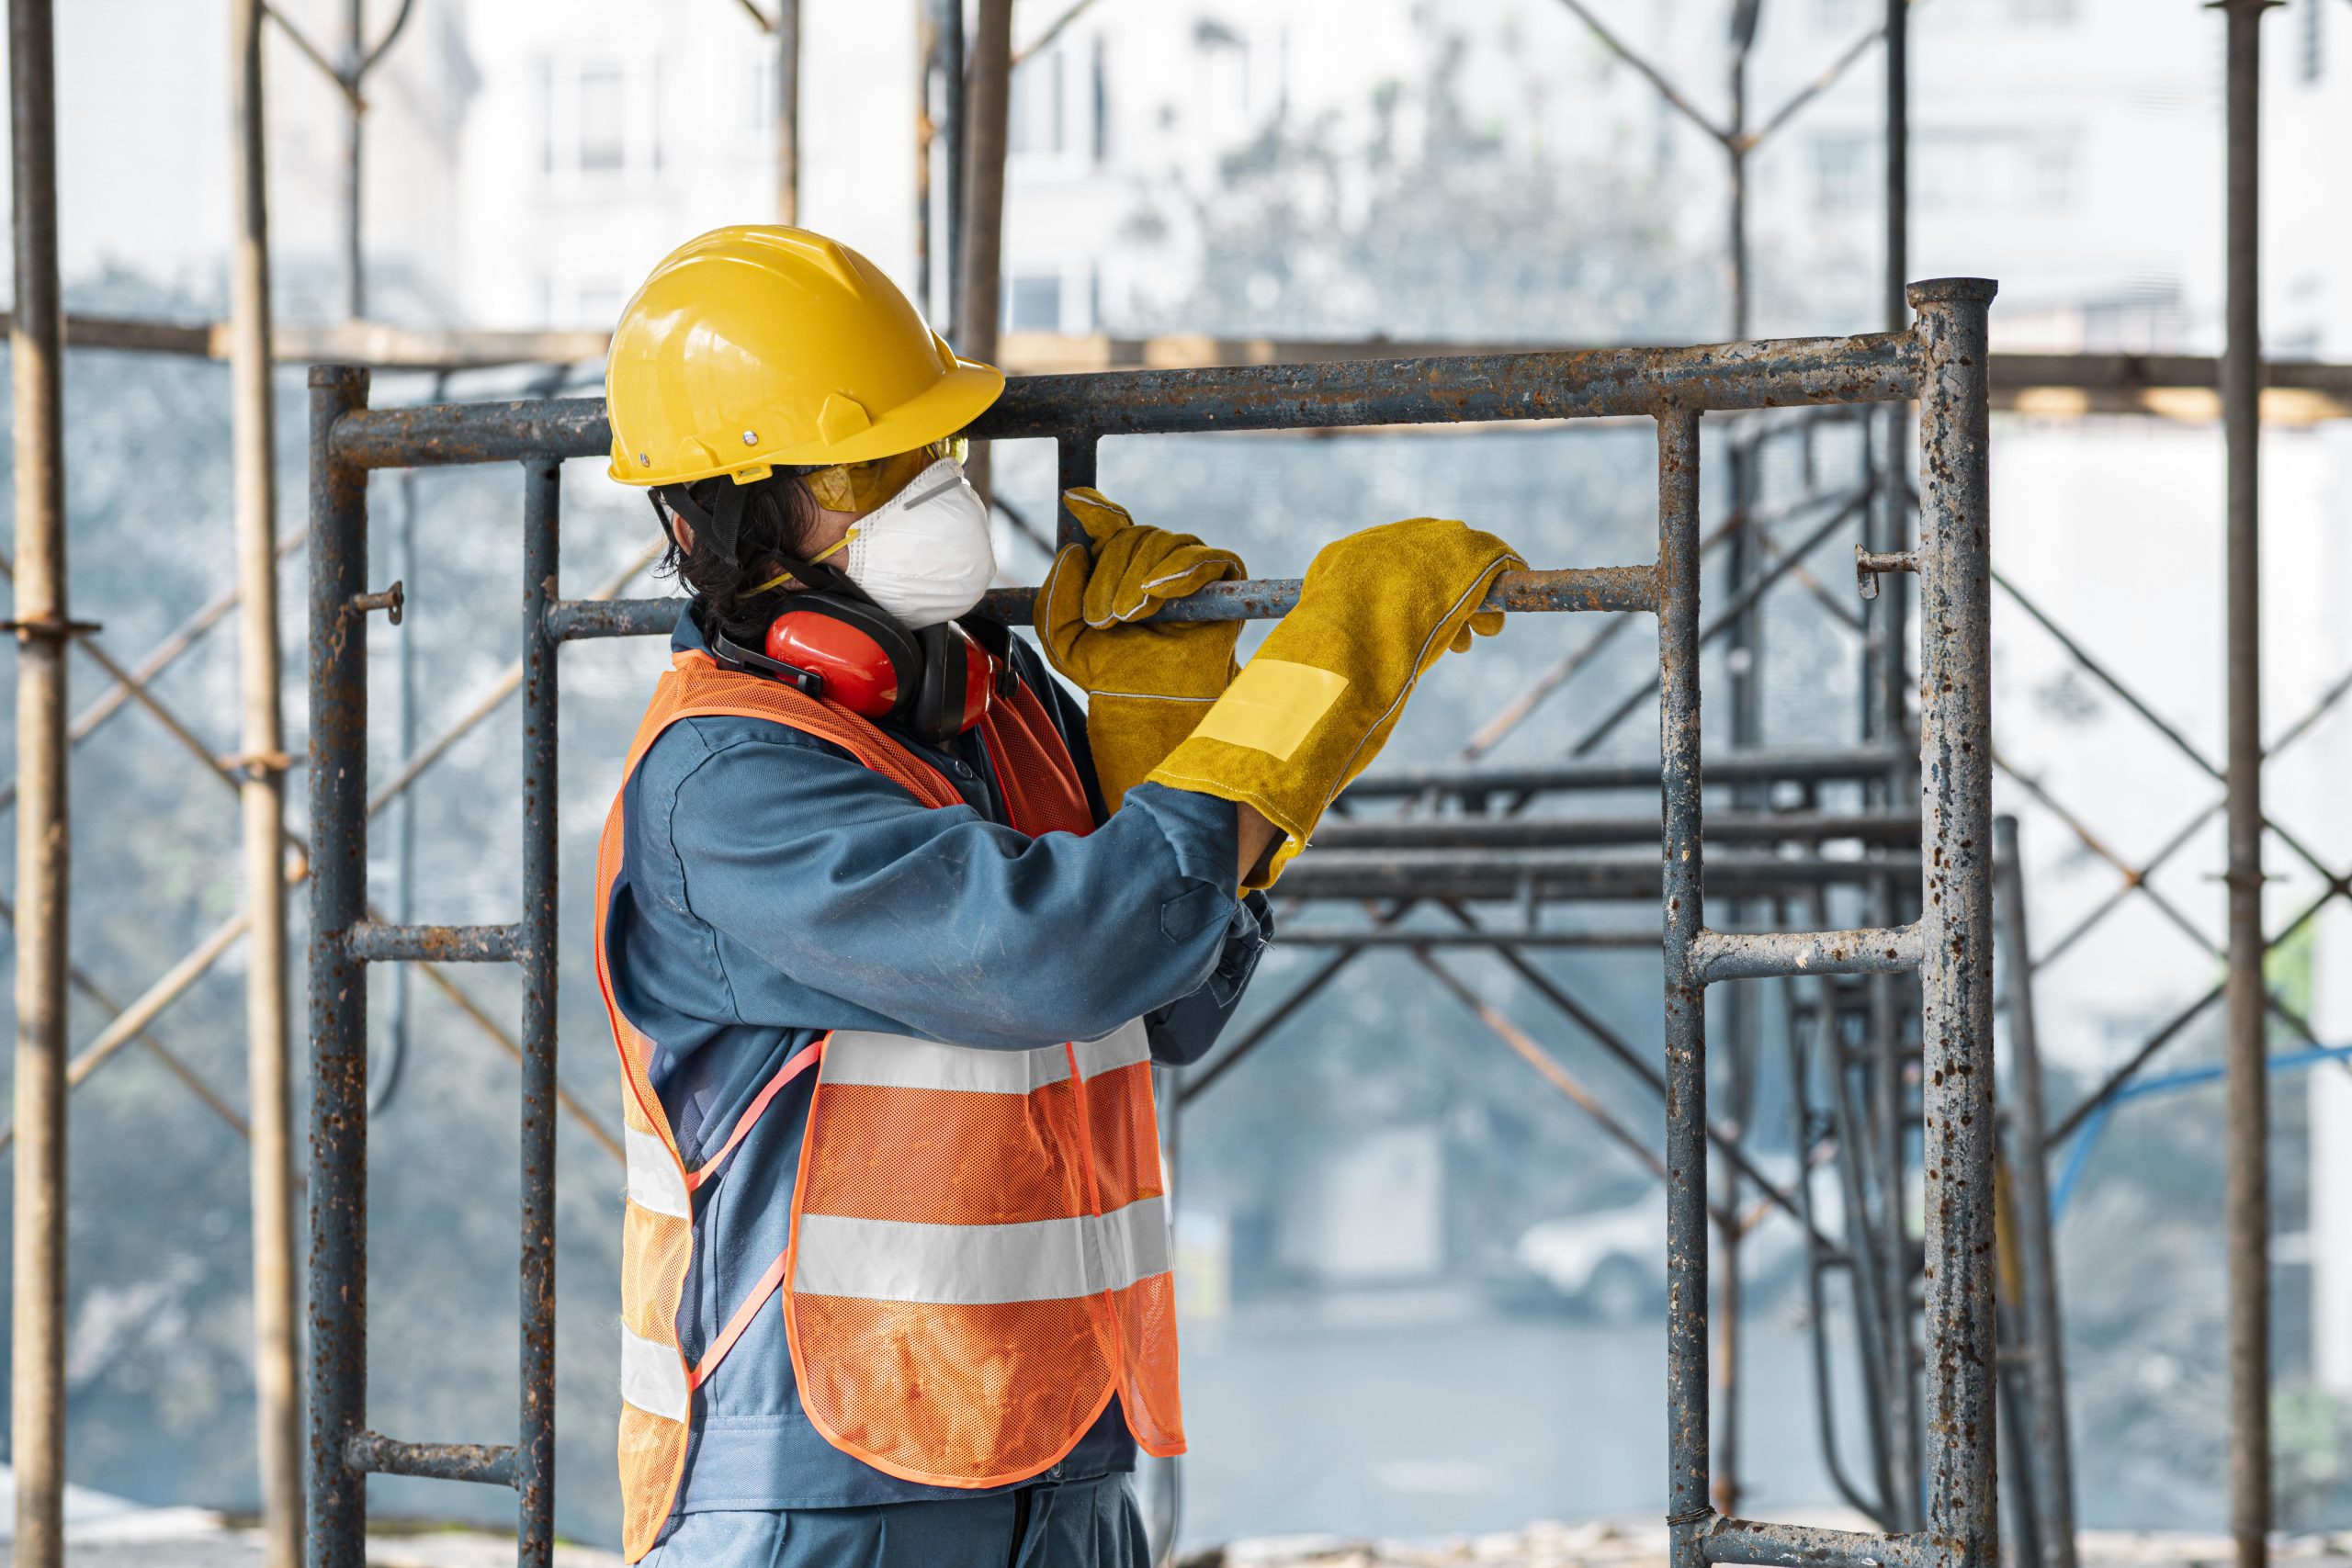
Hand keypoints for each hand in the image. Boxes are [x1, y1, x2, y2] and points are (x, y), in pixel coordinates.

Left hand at [1037, 489, 1246, 810]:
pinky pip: (1203, 558)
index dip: (1094, 508)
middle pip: (1131, 535)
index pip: (1108, 524)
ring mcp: (1188, 567)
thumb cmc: (1111, 674)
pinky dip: (1179, 570)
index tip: (1073, 499)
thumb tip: (1075, 552)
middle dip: (1110, 575)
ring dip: (1139, 579)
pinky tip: (1159, 592)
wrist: (1151, 704)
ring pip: (1163, 542)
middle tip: (1105, 619)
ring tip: (1129, 618)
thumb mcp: (1063, 638)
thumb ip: (1054, 597)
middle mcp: (1153, 560)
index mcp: (1117, 567)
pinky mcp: (1222, 580)